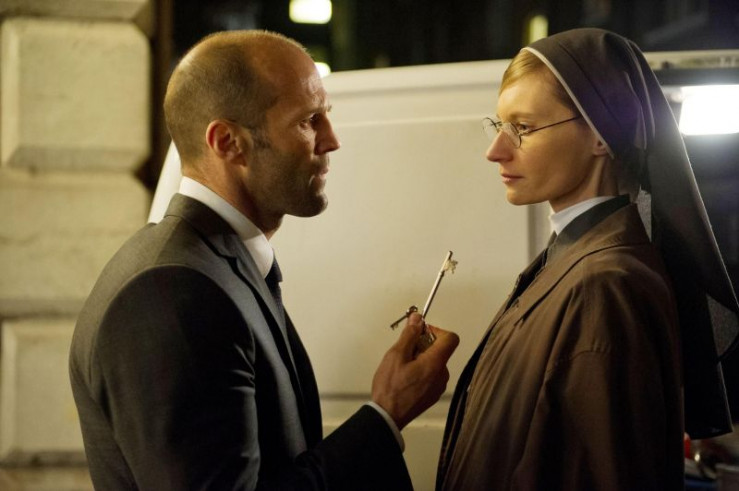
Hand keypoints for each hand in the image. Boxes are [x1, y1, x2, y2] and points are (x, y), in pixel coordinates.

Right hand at [371, 312, 458, 429]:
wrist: (387, 416)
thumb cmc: (390, 387)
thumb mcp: (396, 355)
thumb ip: (410, 335)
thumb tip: (418, 318)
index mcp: (436, 363)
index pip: (451, 338)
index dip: (436, 330)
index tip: (420, 333)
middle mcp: (442, 374)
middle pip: (440, 350)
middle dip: (423, 345)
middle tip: (404, 351)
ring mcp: (439, 386)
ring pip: (435, 363)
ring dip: (421, 358)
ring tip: (402, 367)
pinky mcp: (433, 395)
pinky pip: (432, 375)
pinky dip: (421, 370)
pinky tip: (405, 378)